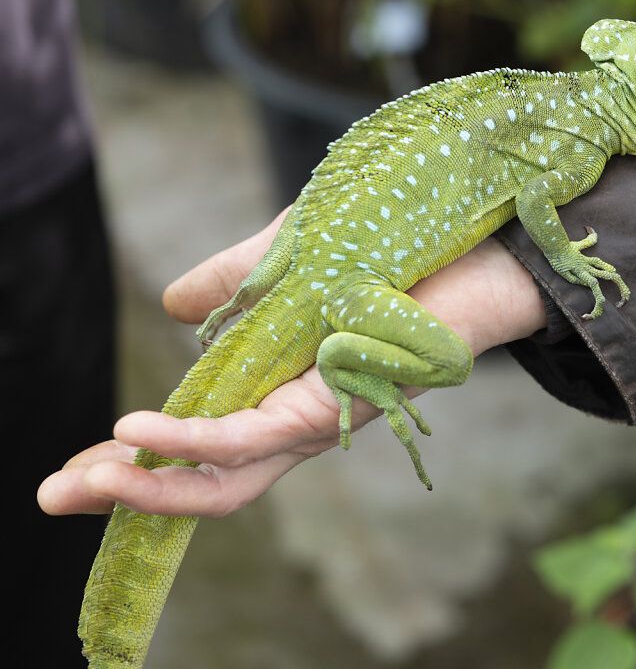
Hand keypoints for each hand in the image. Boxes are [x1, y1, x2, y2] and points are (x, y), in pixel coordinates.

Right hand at [38, 210, 543, 517]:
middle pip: (203, 481)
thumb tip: (170, 308)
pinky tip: (136, 435)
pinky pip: (249, 438)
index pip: (199, 439)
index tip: (82, 463)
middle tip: (54, 493)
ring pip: (221, 479)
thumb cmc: (386, 252)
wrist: (474, 247)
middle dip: (124, 495)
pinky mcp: (334, 405)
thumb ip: (229, 285)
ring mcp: (317, 418)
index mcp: (280, 387)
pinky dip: (187, 442)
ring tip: (79, 481)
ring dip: (142, 485)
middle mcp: (298, 417)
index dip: (137, 459)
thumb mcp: (285, 259)